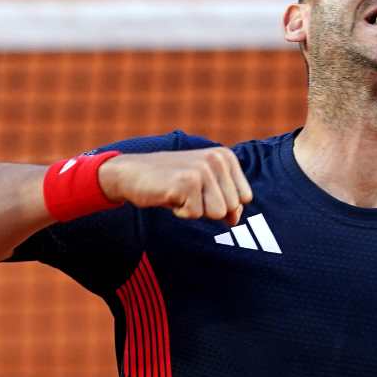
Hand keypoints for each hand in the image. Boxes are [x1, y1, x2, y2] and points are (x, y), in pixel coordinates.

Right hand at [97, 148, 252, 225]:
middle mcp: (217, 159)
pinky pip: (195, 214)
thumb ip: (226, 199)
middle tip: (187, 193)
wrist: (132, 173)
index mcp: (226, 157)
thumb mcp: (204, 187)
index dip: (223, 203)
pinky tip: (170, 195)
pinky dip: (180, 212)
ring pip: (217, 213)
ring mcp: (202, 169)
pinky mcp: (187, 182)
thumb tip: (236, 220)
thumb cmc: (170, 182)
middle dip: (208, 207)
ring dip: (196, 210)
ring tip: (180, 194)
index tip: (202, 192)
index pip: (244, 198)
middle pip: (232, 207)